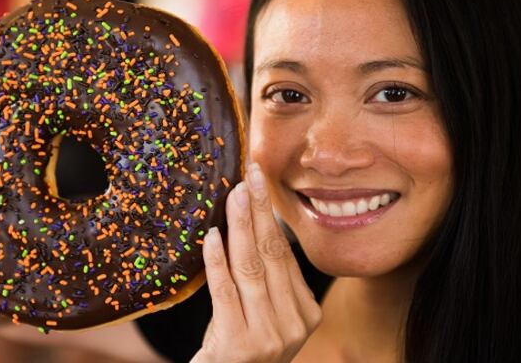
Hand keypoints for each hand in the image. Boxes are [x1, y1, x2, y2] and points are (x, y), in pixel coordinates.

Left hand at [191, 163, 322, 362]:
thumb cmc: (241, 347)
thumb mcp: (264, 314)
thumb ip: (267, 278)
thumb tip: (256, 218)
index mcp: (307, 313)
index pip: (285, 256)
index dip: (271, 217)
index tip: (260, 183)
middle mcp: (294, 325)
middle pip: (273, 256)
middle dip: (260, 211)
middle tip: (251, 176)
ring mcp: (269, 336)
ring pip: (252, 269)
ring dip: (241, 227)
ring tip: (233, 196)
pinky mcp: (239, 344)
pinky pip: (226, 292)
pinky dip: (218, 261)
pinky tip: (213, 236)